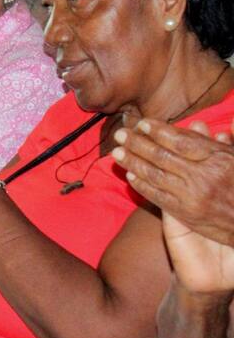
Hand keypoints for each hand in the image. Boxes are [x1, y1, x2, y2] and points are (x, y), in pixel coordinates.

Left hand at [113, 118, 233, 249]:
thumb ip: (220, 142)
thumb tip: (198, 123)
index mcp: (218, 160)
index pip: (181, 141)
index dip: (159, 131)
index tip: (143, 123)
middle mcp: (203, 177)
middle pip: (162, 156)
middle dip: (137, 143)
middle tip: (120, 134)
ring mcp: (192, 197)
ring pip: (155, 175)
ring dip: (133, 162)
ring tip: (117, 152)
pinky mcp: (185, 214)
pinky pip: (157, 196)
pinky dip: (141, 185)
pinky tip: (129, 175)